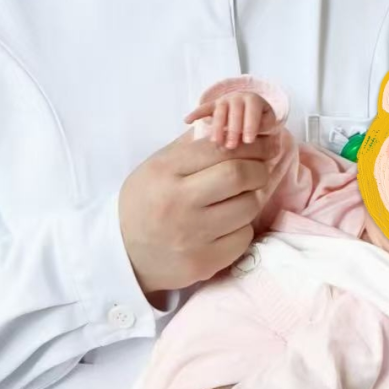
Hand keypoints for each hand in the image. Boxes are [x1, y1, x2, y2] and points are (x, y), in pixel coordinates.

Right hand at [119, 127, 280, 295]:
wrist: (123, 253)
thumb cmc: (145, 201)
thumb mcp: (158, 165)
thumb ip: (192, 145)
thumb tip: (232, 126)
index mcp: (166, 172)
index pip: (221, 149)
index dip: (252, 144)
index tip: (266, 145)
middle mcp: (178, 203)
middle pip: (239, 175)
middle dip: (258, 169)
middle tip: (257, 170)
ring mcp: (192, 236)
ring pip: (247, 207)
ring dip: (250, 199)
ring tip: (237, 198)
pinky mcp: (203, 263)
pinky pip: (243, 238)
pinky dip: (241, 228)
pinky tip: (226, 225)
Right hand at [184, 92, 279, 150]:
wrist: (252, 110)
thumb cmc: (261, 120)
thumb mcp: (267, 122)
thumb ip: (264, 126)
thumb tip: (258, 136)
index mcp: (254, 99)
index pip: (252, 109)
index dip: (250, 124)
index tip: (248, 141)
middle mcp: (238, 96)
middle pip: (234, 111)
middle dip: (233, 129)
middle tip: (232, 146)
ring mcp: (224, 100)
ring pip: (219, 111)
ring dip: (217, 127)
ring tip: (216, 142)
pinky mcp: (214, 105)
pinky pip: (204, 108)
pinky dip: (196, 113)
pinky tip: (187, 121)